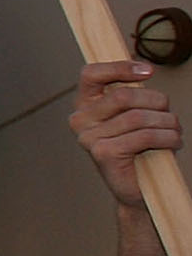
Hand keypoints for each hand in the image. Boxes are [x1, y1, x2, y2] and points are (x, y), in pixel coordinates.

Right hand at [70, 60, 178, 205]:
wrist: (139, 188)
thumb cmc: (140, 147)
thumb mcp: (134, 113)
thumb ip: (132, 93)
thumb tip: (143, 68)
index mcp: (84, 105)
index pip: (91, 74)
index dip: (120, 67)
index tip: (149, 72)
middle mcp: (80, 120)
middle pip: (123, 96)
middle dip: (157, 102)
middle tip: (170, 115)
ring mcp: (88, 138)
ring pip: (138, 117)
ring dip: (168, 123)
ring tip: (175, 132)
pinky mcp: (103, 153)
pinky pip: (143, 136)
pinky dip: (167, 138)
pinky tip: (173, 143)